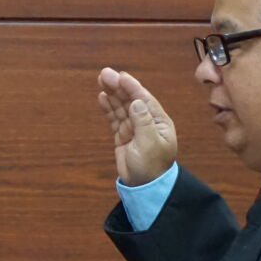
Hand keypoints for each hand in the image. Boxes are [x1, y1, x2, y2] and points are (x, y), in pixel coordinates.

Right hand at [97, 67, 176, 185]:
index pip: (144, 100)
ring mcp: (134, 128)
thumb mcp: (149, 144)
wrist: (144, 187)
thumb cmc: (152, 167)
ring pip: (122, 107)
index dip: (132, 87)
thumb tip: (136, 101)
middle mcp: (147, 122)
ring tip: (101, 80)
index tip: (120, 76)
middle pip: (131, 100)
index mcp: (159, 122)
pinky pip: (115, 118)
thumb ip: (143, 122)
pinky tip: (103, 97)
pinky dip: (109, 108)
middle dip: (119, 87)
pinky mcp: (123, 136)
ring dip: (112, 94)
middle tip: (104, 74)